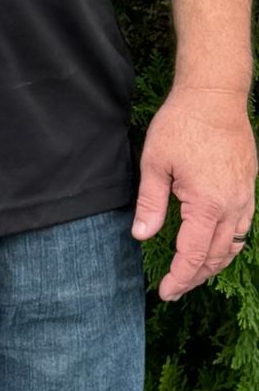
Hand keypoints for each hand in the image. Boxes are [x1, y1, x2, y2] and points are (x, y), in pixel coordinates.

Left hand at [132, 83, 257, 299]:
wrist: (215, 98)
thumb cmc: (181, 126)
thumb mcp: (155, 163)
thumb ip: (151, 203)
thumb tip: (142, 235)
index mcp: (207, 205)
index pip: (192, 254)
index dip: (179, 277)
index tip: (165, 292)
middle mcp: (232, 207)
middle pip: (215, 256)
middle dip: (194, 277)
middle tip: (175, 289)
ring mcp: (245, 198)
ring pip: (233, 246)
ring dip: (213, 265)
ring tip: (192, 275)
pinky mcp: (249, 189)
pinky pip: (242, 229)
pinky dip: (229, 246)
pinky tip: (215, 249)